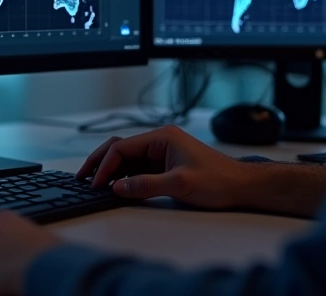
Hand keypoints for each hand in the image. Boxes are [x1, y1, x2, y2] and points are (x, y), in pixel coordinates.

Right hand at [77, 124, 248, 208]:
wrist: (242, 187)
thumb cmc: (219, 180)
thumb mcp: (179, 184)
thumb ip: (145, 185)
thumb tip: (117, 188)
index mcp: (162, 137)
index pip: (122, 147)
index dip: (105, 166)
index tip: (95, 183)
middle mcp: (160, 142)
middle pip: (120, 149)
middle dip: (100, 162)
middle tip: (83, 178)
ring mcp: (162, 154)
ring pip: (127, 159)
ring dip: (111, 171)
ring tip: (94, 184)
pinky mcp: (165, 166)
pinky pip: (138, 169)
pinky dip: (124, 178)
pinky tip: (116, 188)